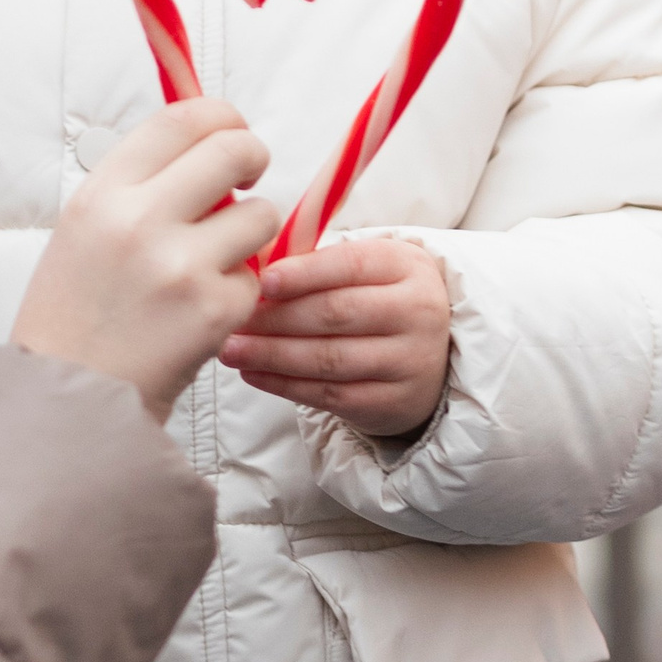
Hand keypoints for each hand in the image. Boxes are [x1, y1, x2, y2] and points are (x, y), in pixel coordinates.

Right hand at [12, 100, 277, 420]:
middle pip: (234, 149)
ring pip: (260, 213)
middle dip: (253, 156)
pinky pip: (256, 277)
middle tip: (247, 176)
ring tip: (213, 258)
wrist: (66, 400)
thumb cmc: (72, 316)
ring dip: (248, 231)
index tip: (231, 130)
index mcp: (102, 194)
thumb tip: (202, 144)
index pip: (182, 118)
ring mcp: (182, 266)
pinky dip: (238, 290)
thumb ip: (137, 186)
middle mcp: (140, 220)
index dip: (221, 117)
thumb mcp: (83, 229)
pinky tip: (201, 308)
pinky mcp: (215, 311)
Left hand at [219, 237, 450, 437]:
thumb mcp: (362, 268)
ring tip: (231, 349)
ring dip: (272, 354)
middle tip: (234, 319)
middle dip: (277, 318)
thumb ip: (313, 261)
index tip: (263, 281)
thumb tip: (250, 259)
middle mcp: (417, 311)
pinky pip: (329, 394)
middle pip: (336, 313)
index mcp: (405, 266)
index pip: (350, 265)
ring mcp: (409, 360)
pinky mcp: (393, 401)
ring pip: (329, 358)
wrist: (430, 354)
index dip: (303, 273)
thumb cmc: (377, 298)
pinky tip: (253, 373)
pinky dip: (285, 385)